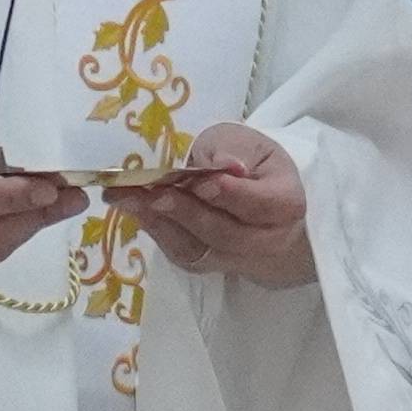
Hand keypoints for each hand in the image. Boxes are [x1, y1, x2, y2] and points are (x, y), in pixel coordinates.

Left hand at [115, 121, 313, 286]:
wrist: (258, 200)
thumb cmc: (253, 165)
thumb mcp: (249, 145)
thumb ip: (233, 150)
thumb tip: (225, 165)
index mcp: (285, 204)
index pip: (261, 205)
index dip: (232, 196)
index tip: (204, 182)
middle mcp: (264, 241)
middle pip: (226, 234)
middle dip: (186, 212)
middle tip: (151, 193)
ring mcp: (235, 259)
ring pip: (199, 250)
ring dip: (160, 223)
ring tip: (126, 199)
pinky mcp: (207, 265)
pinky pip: (182, 253)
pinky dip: (155, 231)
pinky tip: (131, 208)